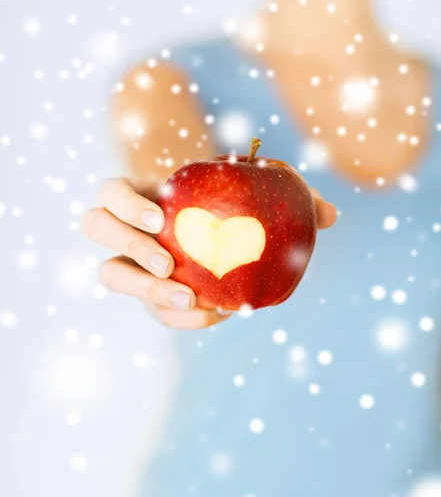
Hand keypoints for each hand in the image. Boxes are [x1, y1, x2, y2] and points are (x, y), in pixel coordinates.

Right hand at [83, 178, 336, 329]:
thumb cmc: (236, 210)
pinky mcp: (148, 295)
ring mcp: (133, 264)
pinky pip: (153, 310)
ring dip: (145, 290)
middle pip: (96, 227)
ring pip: (111, 275)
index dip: (125, 205)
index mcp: (147, 195)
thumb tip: (331, 214)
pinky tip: (216, 314)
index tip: (162, 220)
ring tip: (191, 300)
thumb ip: (292, 200)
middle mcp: (130, 228)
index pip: (111, 192)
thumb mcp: (260, 197)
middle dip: (127, 245)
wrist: (217, 241)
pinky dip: (180, 317)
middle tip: (169, 265)